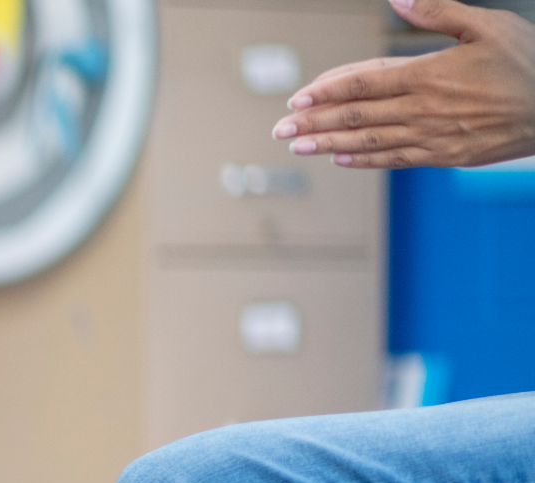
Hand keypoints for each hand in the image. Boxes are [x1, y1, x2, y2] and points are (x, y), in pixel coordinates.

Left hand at [273, 0, 534, 168]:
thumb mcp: (487, 24)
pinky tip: (342, 158)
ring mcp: (434, 136)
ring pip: (370, 141)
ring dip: (330, 145)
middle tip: (280, 129)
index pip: (364, 84)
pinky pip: (397, 159)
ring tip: (299, 146)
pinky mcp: (446, 155)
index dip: (328, 91)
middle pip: (357, 116)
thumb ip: (437, 11)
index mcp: (429, 75)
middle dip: (315, 122)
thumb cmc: (527, 61)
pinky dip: (367, 159)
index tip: (298, 97)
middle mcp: (425, 109)